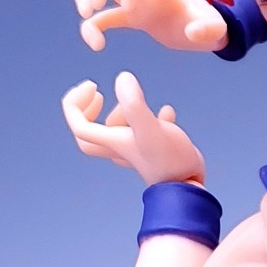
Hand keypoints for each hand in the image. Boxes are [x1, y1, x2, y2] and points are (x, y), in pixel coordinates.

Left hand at [61, 70, 205, 185]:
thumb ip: (134, 105)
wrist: (190, 188)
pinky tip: (167, 111)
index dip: (76, 103)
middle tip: (96, 93)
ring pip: (117, 132)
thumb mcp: (151, 129)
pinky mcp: (156, 153)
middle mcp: (120, 148)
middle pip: (89, 135)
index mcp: (113, 142)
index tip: (94, 86)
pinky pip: (147, 133)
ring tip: (140, 103)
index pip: (78, 125)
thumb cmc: (169, 161)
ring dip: (122, 112)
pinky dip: (152, 118)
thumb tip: (122, 78)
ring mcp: (137, 151)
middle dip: (86, 112)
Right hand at [73, 0, 228, 53]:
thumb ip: (209, 30)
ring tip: (86, 16)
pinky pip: (102, 15)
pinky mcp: (129, 17)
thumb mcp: (215, 31)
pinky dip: (92, 26)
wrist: (203, 31)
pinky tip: (97, 46)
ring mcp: (135, 0)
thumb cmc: (209, 27)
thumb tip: (191, 32)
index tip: (131, 10)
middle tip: (94, 7)